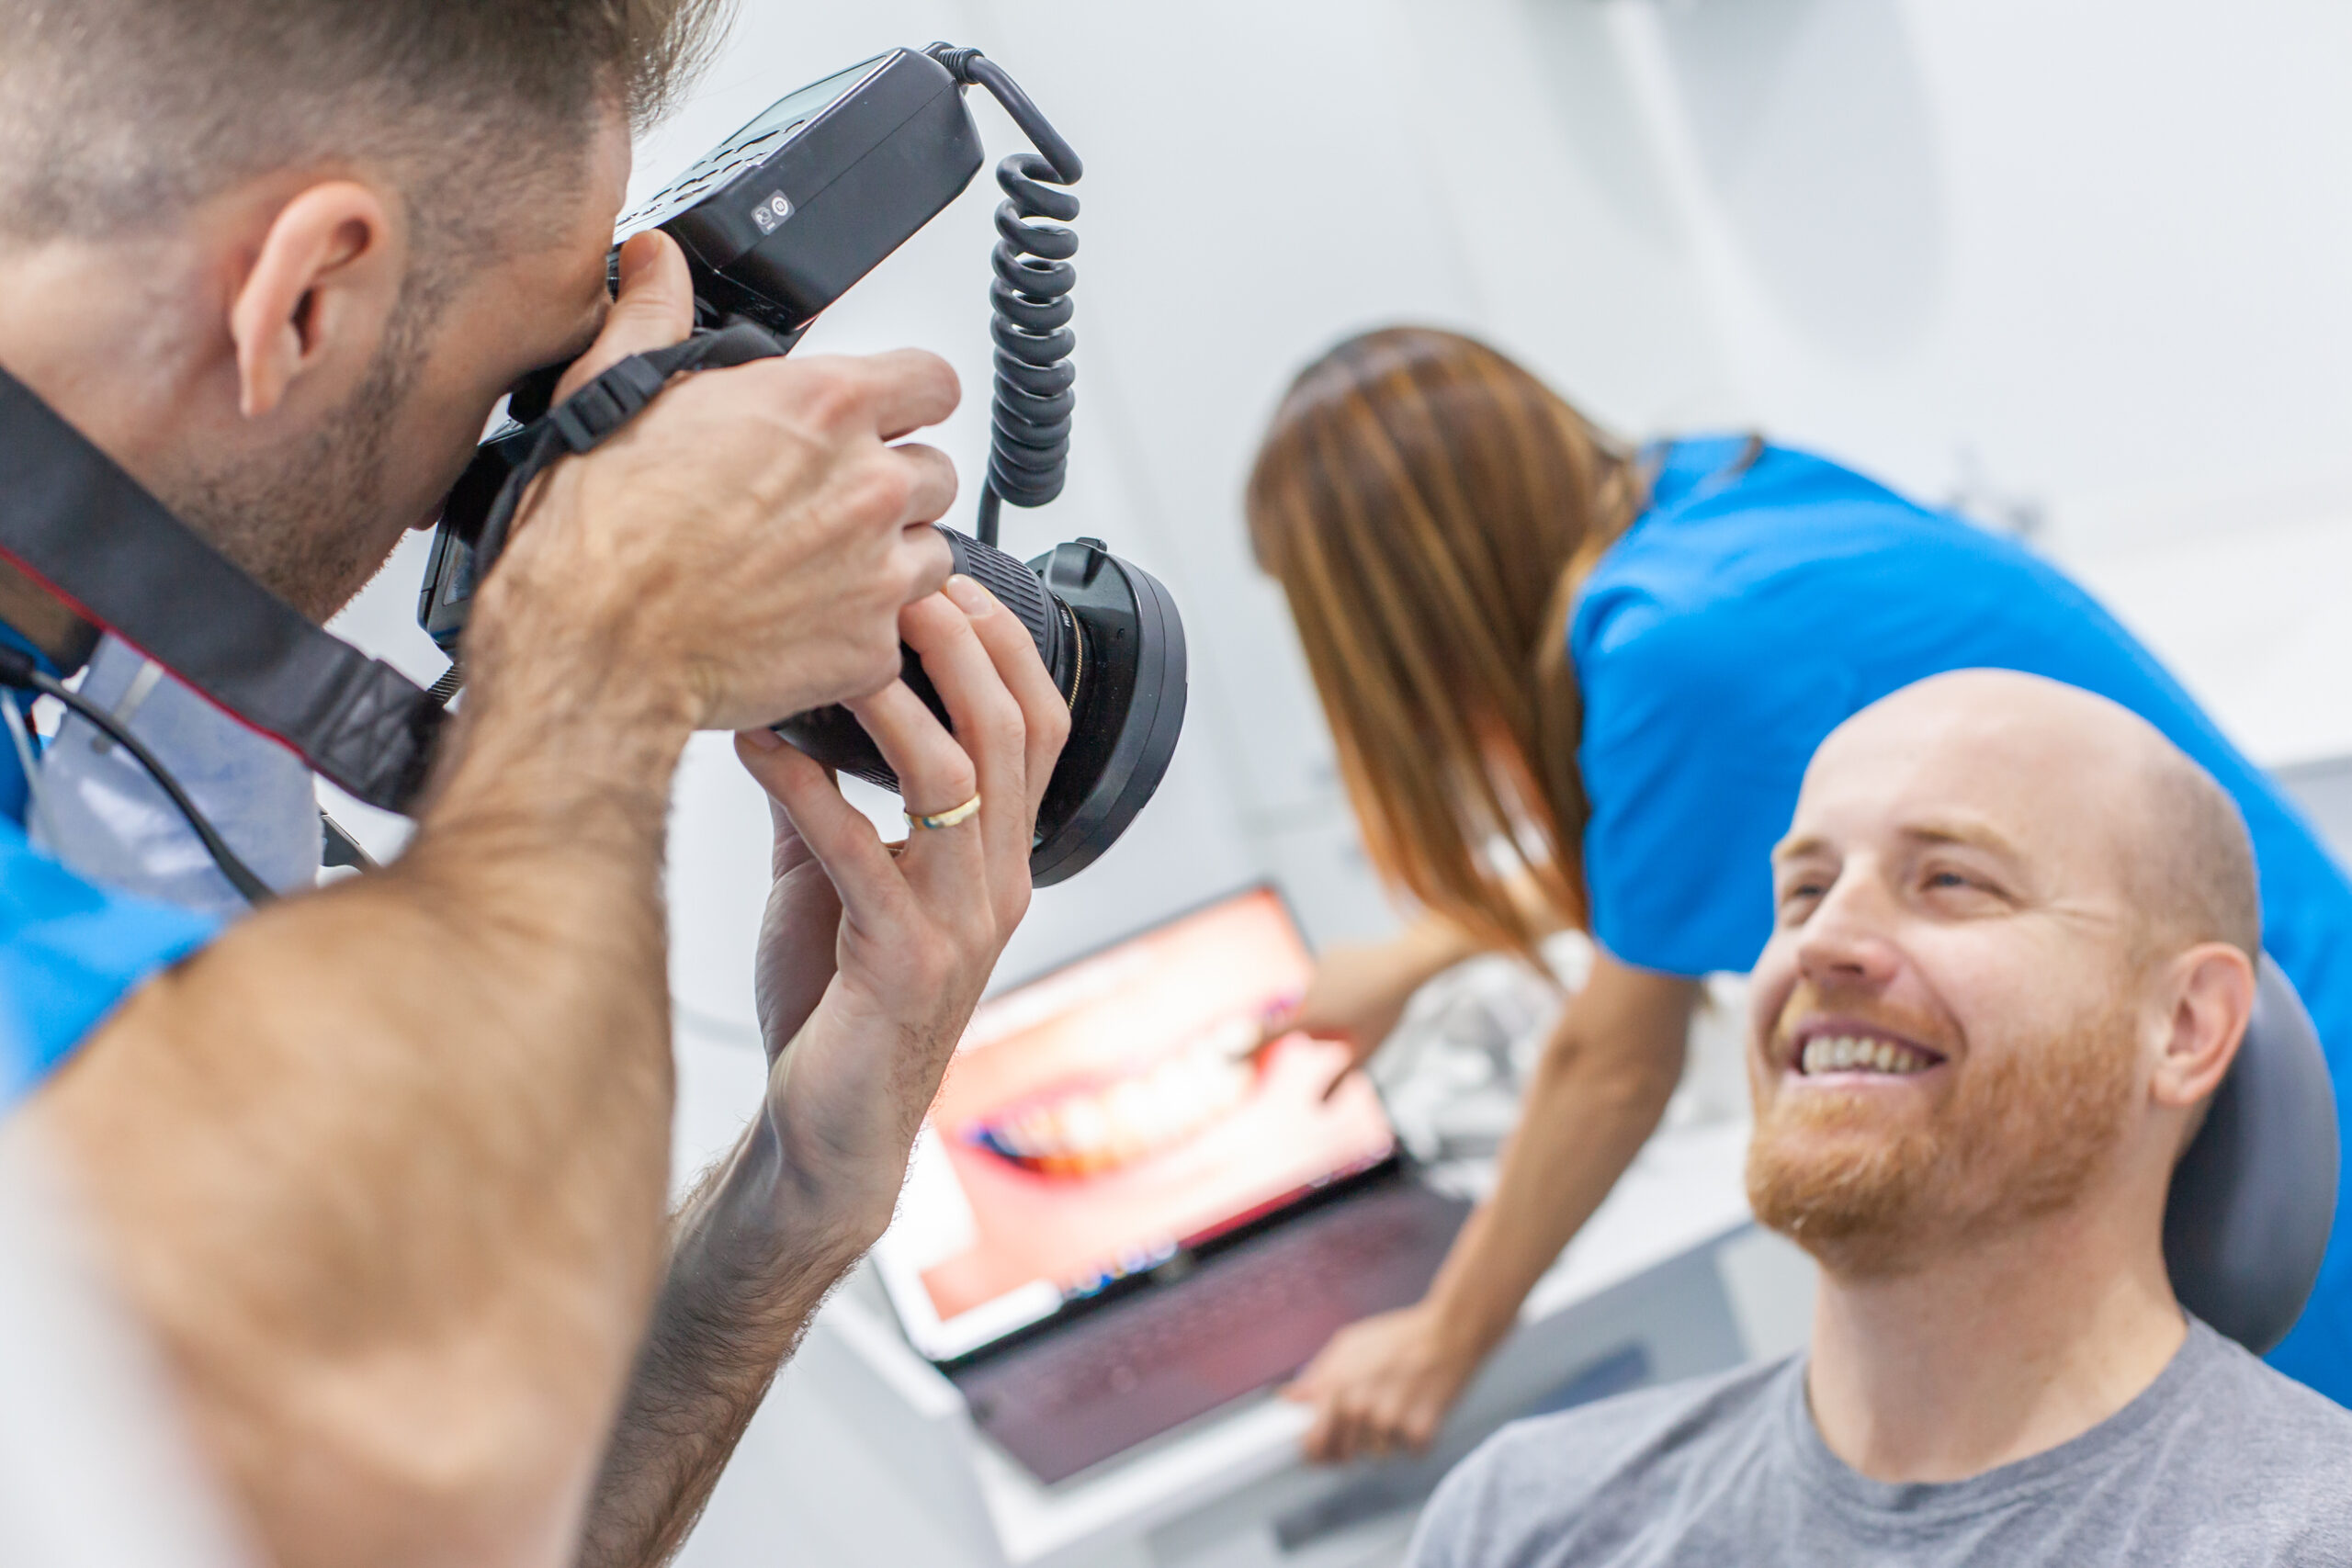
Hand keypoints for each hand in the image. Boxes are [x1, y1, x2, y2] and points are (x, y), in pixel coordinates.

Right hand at [470, 228, 960, 733]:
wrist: (592, 647)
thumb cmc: (599, 534)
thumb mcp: (615, 393)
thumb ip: (654, 318)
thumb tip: (656, 264)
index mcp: (823, 407)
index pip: (931, 381)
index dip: (907, 400)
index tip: (884, 417)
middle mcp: (867, 486)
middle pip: (934, 472)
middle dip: (891, 485)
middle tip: (825, 505)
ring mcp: (878, 572)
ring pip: (931, 553)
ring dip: (890, 558)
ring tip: (818, 568)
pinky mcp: (870, 648)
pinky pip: (899, 633)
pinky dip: (864, 632)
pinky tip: (805, 625)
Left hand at [734, 574, 1070, 1240]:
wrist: (828, 1132)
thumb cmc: (836, 1003)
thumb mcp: (836, 877)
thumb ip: (826, 797)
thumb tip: (781, 704)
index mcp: (999, 855)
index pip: (1040, 723)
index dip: (1004, 640)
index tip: (945, 573)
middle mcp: (999, 882)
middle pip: (1010, 730)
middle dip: (959, 641)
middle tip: (895, 581)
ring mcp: (960, 924)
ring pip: (955, 778)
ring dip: (892, 697)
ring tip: (834, 643)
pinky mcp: (904, 965)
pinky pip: (862, 855)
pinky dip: (808, 790)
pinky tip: (758, 747)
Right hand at [1256, 928, 1469, 1096]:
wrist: (1407, 963)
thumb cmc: (1387, 1012)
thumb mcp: (1366, 1050)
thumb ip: (1340, 1078)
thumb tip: (1318, 1108)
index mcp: (1316, 1014)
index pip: (1274, 1032)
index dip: (1248, 1044)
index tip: (1224, 1053)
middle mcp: (1310, 989)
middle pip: (1304, 1017)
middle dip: (1321, 1024)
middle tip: (1354, 1021)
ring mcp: (1319, 967)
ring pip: (1317, 995)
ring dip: (1332, 1001)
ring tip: (1364, 996)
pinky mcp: (1329, 951)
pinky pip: (1327, 974)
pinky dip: (1339, 980)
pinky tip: (1362, 979)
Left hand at [1282, 1301, 1485, 1463]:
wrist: (1449, 1332)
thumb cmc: (1398, 1336)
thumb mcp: (1349, 1345)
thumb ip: (1318, 1375)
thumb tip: (1290, 1398)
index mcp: (1337, 1387)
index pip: (1312, 1444)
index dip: (1313, 1451)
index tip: (1317, 1451)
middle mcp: (1360, 1409)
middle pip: (1344, 1456)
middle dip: (1351, 1446)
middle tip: (1366, 1423)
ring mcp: (1390, 1424)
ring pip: (1378, 1455)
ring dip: (1385, 1440)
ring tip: (1397, 1405)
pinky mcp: (1420, 1433)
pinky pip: (1409, 1452)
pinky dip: (1414, 1437)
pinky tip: (1419, 1409)